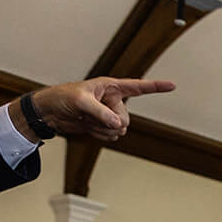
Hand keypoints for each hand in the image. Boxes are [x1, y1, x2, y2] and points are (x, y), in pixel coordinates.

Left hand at [26, 77, 175, 141]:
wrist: (49, 112)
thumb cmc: (62, 98)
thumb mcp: (81, 101)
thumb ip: (102, 113)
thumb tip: (119, 125)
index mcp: (111, 87)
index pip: (138, 87)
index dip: (156, 87)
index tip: (172, 86)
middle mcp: (113, 101)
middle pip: (126, 118)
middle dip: (111, 121)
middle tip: (94, 117)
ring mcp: (109, 114)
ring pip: (120, 129)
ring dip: (103, 129)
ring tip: (87, 120)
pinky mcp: (103, 126)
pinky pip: (112, 136)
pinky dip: (100, 135)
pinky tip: (88, 127)